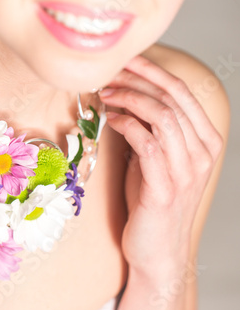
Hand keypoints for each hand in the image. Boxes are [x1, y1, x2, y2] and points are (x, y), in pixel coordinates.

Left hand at [99, 56, 222, 270]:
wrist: (156, 250)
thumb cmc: (151, 201)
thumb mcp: (153, 159)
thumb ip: (150, 130)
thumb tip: (126, 96)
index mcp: (205, 141)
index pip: (181, 90)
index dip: (151, 70)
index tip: (123, 58)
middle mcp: (202, 152)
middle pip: (171, 97)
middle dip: (136, 78)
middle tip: (107, 73)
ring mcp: (186, 171)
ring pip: (161, 115)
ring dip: (128, 99)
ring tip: (104, 94)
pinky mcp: (164, 189)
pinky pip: (147, 143)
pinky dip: (126, 124)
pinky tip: (110, 119)